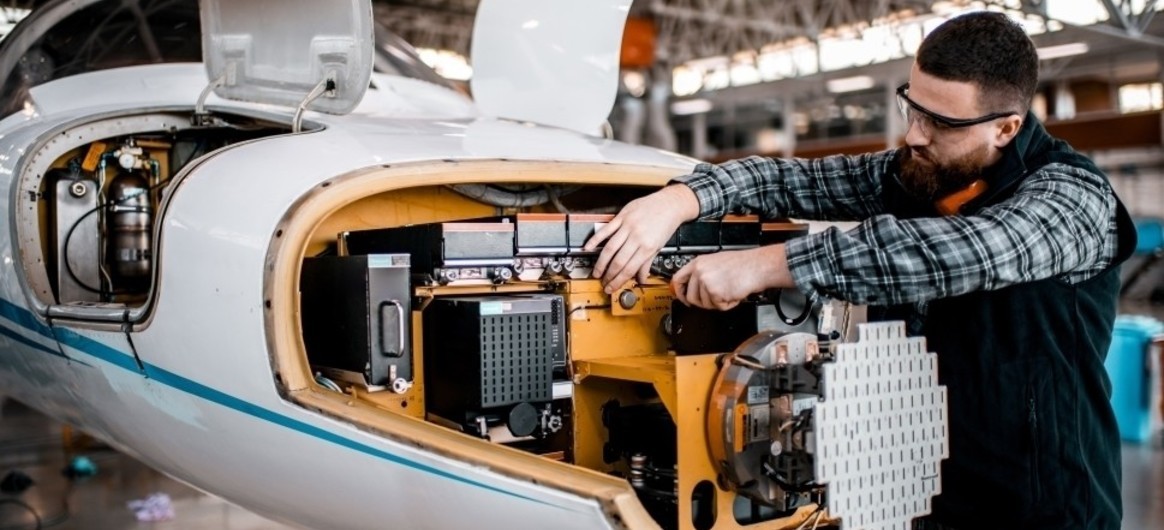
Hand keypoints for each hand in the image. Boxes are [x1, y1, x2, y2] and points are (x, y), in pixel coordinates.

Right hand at [585, 184, 699, 293]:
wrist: (670, 203)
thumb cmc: (666, 223)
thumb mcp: (659, 246)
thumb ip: (647, 263)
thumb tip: (641, 279)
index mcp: (648, 247)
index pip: (629, 269)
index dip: (618, 281)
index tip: (611, 287)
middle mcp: (637, 237)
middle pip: (618, 261)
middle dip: (609, 275)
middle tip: (603, 282)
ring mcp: (628, 226)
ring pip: (610, 248)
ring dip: (601, 262)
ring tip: (596, 271)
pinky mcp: (622, 216)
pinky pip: (606, 229)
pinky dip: (596, 239)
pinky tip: (588, 247)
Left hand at [671, 245, 793, 309]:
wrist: (757, 266)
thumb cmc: (742, 264)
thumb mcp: (715, 262)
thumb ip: (701, 272)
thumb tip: (693, 286)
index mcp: (698, 262)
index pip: (678, 280)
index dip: (679, 292)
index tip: (682, 298)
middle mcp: (699, 271)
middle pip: (691, 297)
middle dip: (702, 302)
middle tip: (715, 298)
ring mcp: (706, 282)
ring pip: (704, 304)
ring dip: (717, 302)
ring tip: (728, 290)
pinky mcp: (715, 293)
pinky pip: (718, 307)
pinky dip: (727, 304)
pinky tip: (733, 293)